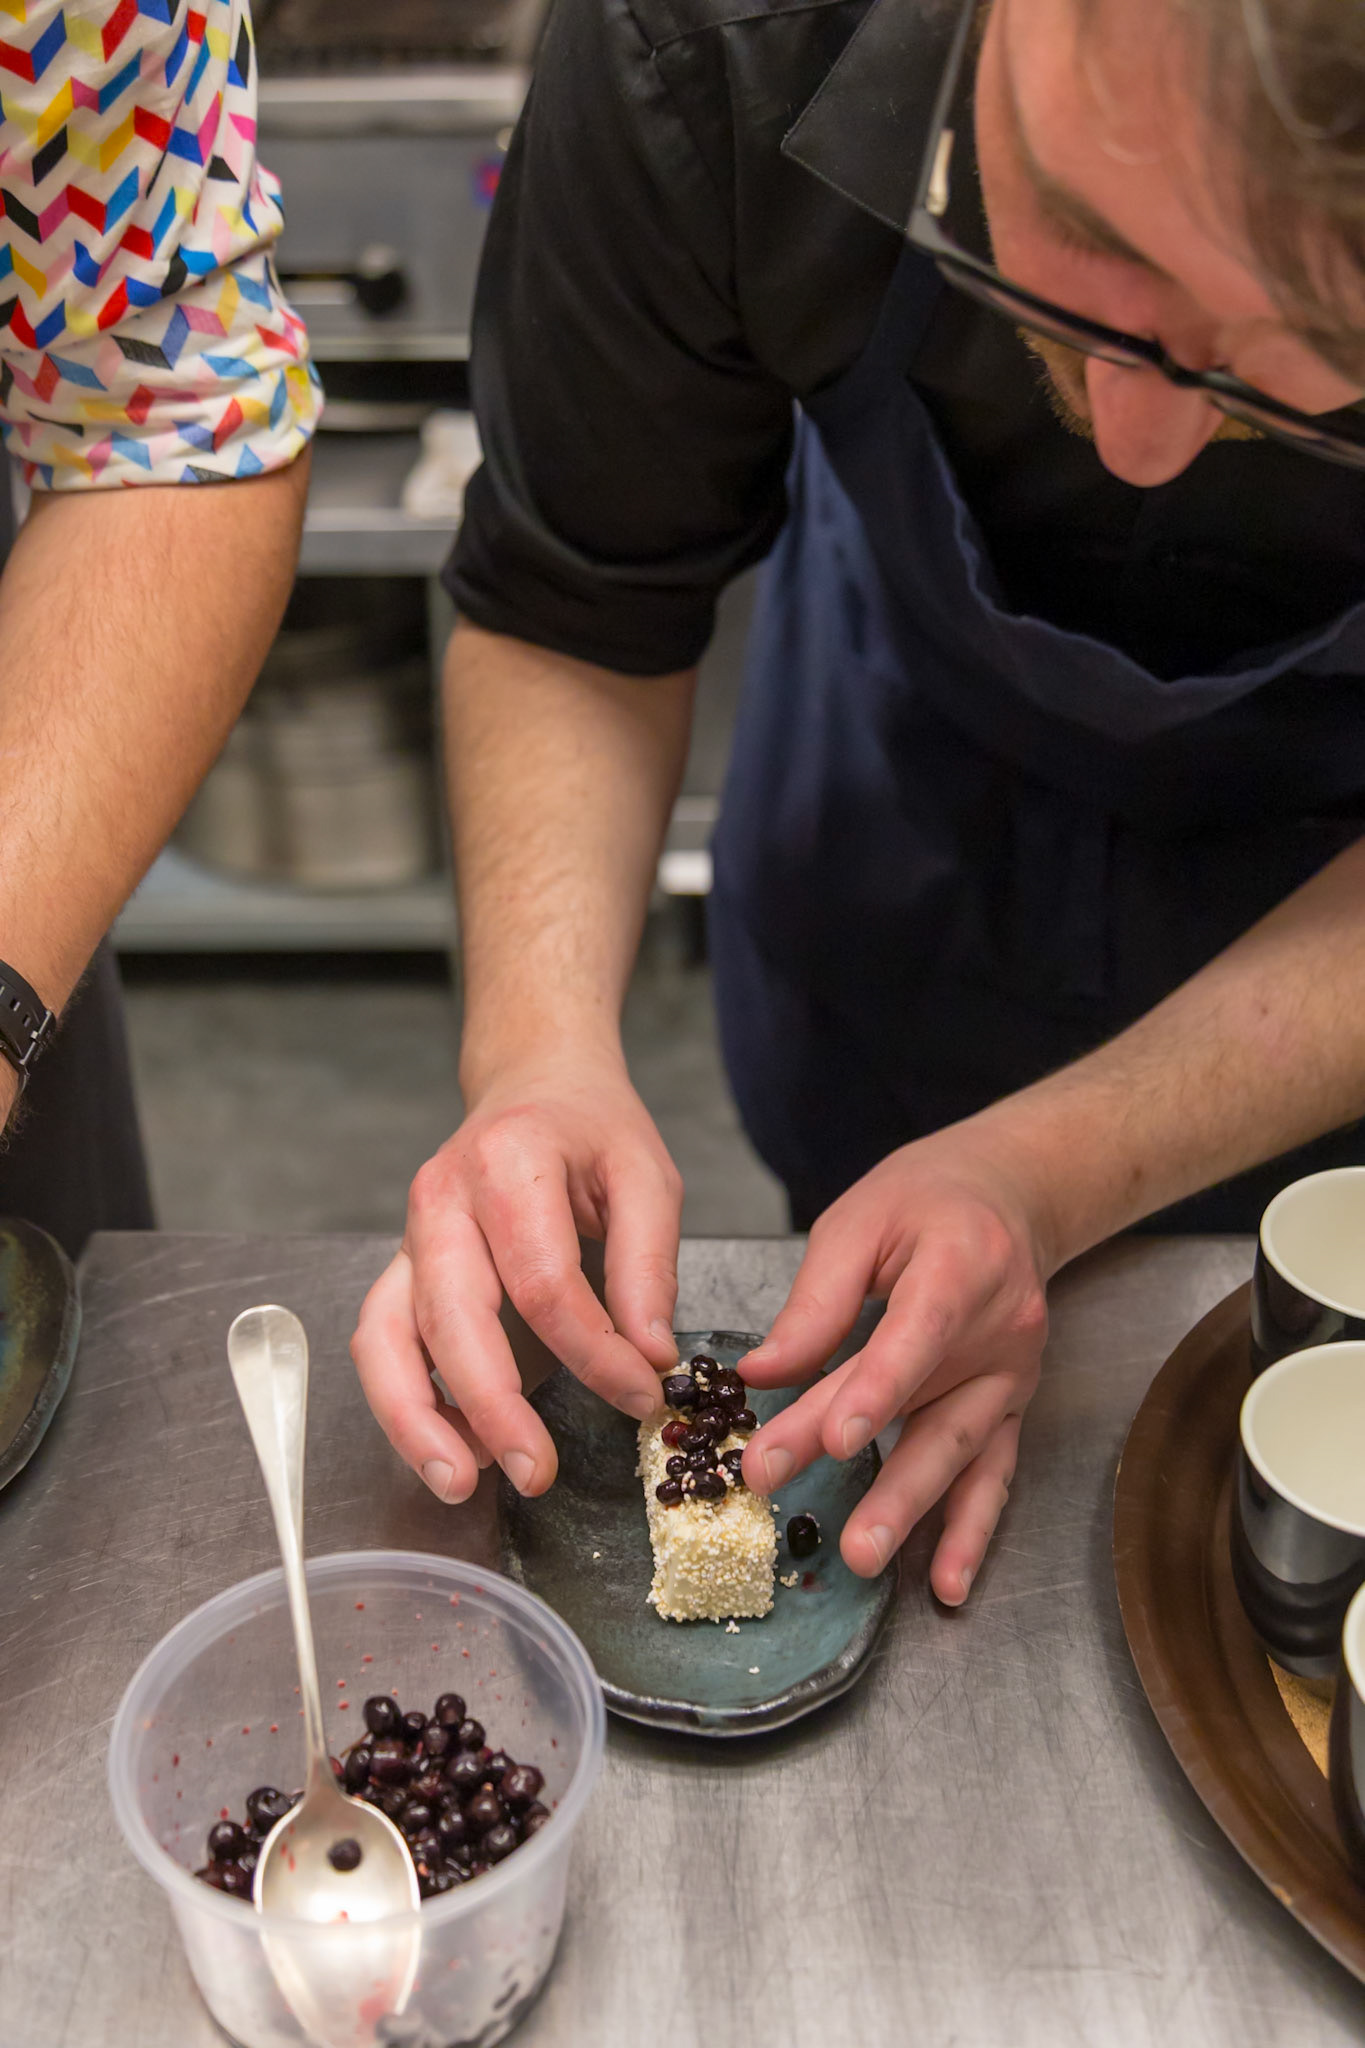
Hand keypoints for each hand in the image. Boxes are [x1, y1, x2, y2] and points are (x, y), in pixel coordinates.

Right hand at [352, 1046, 681, 1502]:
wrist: (533, 1083)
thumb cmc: (591, 1128)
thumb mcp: (646, 1175)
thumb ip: (649, 1265)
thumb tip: (649, 1355)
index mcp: (507, 1163)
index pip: (542, 1281)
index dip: (593, 1353)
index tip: (643, 1395)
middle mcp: (441, 1200)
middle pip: (451, 1316)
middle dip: (491, 1406)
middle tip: (539, 1473)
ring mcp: (409, 1237)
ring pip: (386, 1338)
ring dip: (415, 1420)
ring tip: (461, 1483)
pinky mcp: (402, 1271)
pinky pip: (381, 1344)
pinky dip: (405, 1405)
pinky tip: (453, 1450)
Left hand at [739, 1118, 1052, 1604]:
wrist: (1010, 1195)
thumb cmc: (925, 1200)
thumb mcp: (859, 1220)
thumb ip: (815, 1301)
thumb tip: (760, 1374)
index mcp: (961, 1267)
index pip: (916, 1336)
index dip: (877, 1391)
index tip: (831, 1441)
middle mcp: (1001, 1328)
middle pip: (929, 1408)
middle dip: (875, 1474)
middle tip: (828, 1527)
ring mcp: (1012, 1375)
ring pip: (959, 1451)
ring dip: (915, 1512)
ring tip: (867, 1558)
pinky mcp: (1010, 1406)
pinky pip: (994, 1474)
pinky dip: (971, 1530)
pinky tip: (947, 1583)